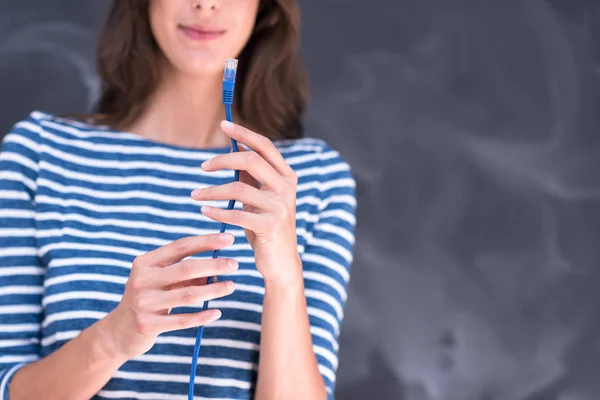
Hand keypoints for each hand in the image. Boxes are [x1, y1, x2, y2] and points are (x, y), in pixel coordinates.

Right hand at [104, 233, 237, 360]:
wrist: (119, 332)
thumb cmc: (149, 299)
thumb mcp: (162, 281)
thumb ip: (187, 274)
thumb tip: (218, 270)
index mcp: (146, 262)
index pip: (181, 246)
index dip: (206, 241)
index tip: (229, 239)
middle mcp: (142, 279)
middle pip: (187, 268)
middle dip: (214, 264)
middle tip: (235, 264)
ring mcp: (144, 302)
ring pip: (188, 294)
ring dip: (214, 289)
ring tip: (231, 286)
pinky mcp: (148, 325)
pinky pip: (182, 320)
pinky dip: (202, 316)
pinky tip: (217, 313)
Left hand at [192, 120, 301, 284]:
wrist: (282, 263)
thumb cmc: (266, 227)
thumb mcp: (261, 198)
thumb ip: (253, 175)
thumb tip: (237, 146)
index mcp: (287, 176)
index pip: (264, 146)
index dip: (243, 133)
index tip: (223, 125)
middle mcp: (287, 188)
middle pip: (250, 160)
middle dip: (222, 160)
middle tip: (203, 167)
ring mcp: (280, 207)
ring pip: (238, 188)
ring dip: (211, 190)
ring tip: (195, 195)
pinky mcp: (270, 226)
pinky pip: (236, 214)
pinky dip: (216, 211)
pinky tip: (204, 211)